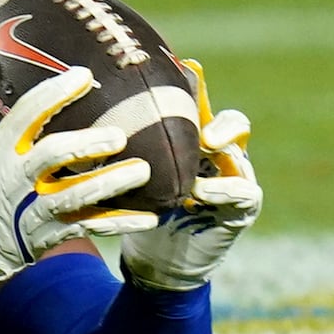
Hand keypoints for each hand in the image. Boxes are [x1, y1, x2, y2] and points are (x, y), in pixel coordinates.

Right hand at [0, 58, 158, 304]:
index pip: (26, 115)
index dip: (54, 95)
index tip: (83, 75)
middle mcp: (16, 179)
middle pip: (53, 156)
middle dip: (86, 145)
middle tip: (119, 135)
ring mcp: (34, 209)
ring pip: (77, 195)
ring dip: (111, 183)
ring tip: (143, 171)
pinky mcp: (49, 234)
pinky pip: (88, 228)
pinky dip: (119, 224)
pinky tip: (149, 218)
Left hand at [121, 58, 262, 290]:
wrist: (157, 259)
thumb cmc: (141, 208)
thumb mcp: (128, 173)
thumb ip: (125, 146)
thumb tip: (89, 109)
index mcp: (194, 140)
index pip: (204, 106)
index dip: (198, 90)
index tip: (187, 74)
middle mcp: (220, 155)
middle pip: (234, 124)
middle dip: (220, 122)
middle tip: (202, 129)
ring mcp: (235, 179)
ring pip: (240, 154)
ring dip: (222, 150)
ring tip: (206, 146)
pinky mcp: (242, 207)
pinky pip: (245, 192)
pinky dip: (225, 188)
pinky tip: (200, 191)